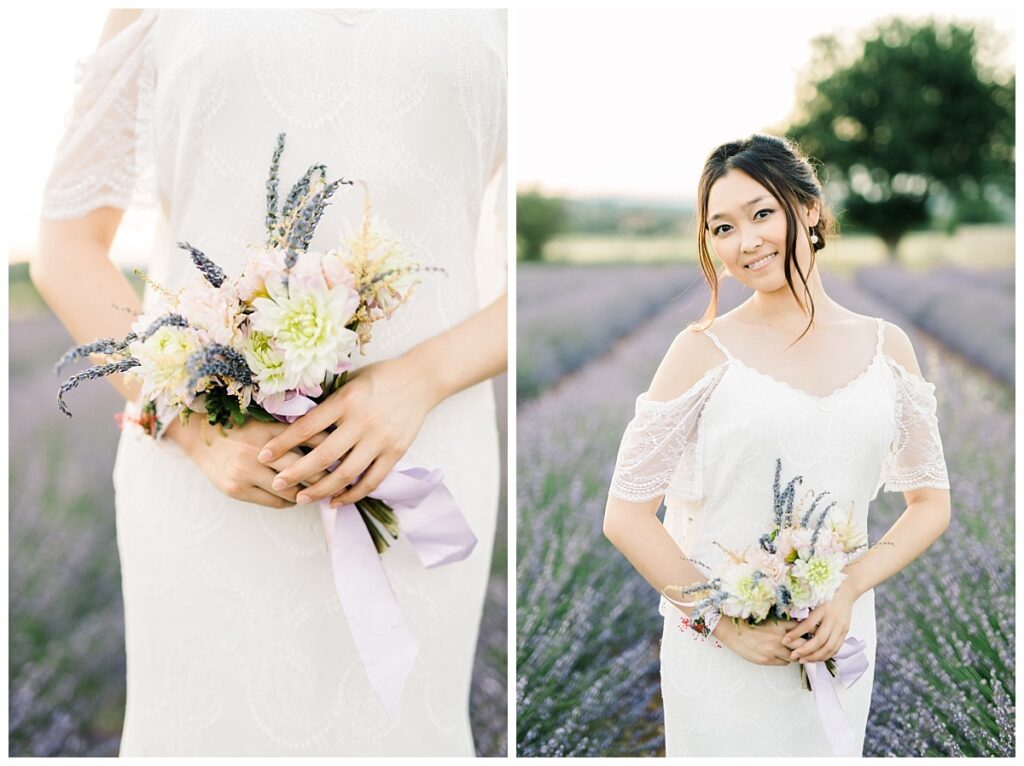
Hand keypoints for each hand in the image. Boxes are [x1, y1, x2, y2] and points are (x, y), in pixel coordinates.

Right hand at [168, 416, 328, 508]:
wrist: (199, 435)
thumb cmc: (238, 426)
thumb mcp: (265, 421)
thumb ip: (291, 431)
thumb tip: (328, 439)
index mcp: (268, 430)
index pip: (309, 441)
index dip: (330, 450)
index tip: (344, 456)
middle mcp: (257, 451)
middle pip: (304, 468)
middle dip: (325, 476)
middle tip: (339, 479)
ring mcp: (245, 472)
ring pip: (290, 490)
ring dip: (308, 492)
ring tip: (320, 491)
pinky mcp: (237, 489)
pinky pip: (274, 502)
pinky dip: (290, 501)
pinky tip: (296, 497)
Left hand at [256, 356, 439, 505]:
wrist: (421, 379)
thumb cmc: (381, 377)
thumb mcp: (350, 381)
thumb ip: (328, 402)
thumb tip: (293, 421)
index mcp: (346, 401)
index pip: (307, 427)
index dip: (282, 443)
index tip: (262, 455)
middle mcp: (361, 421)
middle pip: (322, 456)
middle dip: (296, 473)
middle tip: (277, 483)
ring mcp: (380, 439)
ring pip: (345, 474)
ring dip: (321, 490)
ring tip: (302, 498)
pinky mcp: (395, 452)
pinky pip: (372, 480)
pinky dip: (352, 494)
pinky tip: (336, 500)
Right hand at [713, 617, 807, 665]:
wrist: (731, 630)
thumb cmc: (748, 623)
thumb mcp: (768, 620)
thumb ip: (782, 624)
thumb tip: (797, 630)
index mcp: (779, 624)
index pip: (802, 629)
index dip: (809, 631)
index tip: (812, 634)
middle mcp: (778, 637)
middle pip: (803, 644)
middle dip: (808, 646)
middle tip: (810, 647)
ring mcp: (773, 650)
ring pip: (794, 656)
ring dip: (796, 655)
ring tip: (795, 653)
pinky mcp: (767, 660)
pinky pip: (783, 663)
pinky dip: (785, 660)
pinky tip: (781, 656)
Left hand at [782, 585, 856, 663]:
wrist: (846, 592)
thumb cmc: (825, 595)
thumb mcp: (813, 599)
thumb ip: (804, 612)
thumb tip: (788, 625)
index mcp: (822, 609)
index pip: (807, 625)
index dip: (795, 634)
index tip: (784, 640)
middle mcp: (833, 619)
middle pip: (820, 640)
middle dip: (805, 651)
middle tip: (793, 655)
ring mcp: (841, 626)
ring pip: (829, 647)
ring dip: (815, 657)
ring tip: (803, 660)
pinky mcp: (845, 632)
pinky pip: (836, 648)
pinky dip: (826, 655)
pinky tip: (816, 659)